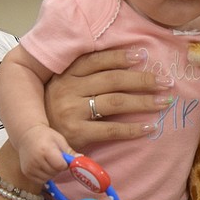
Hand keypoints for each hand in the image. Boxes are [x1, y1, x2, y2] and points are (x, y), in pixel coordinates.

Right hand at [18, 124, 69, 183]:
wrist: (26, 135)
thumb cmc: (45, 136)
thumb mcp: (59, 140)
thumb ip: (69, 152)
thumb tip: (81, 158)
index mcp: (45, 150)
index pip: (61, 165)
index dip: (64, 163)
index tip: (62, 157)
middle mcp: (36, 160)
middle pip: (55, 172)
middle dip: (58, 167)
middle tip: (53, 157)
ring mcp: (30, 167)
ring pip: (48, 177)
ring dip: (51, 172)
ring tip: (47, 160)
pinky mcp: (27, 173)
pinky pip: (40, 180)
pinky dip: (44, 175)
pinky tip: (42, 165)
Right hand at [44, 49, 174, 149]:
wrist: (34, 143)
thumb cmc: (53, 112)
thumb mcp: (61, 88)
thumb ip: (82, 76)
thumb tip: (124, 64)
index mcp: (65, 74)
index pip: (97, 60)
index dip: (121, 57)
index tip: (143, 56)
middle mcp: (67, 89)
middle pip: (112, 80)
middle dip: (142, 80)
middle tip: (165, 82)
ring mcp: (71, 111)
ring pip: (115, 102)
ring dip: (144, 101)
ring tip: (164, 101)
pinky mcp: (76, 133)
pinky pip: (111, 129)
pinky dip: (132, 128)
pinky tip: (149, 127)